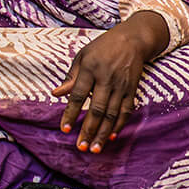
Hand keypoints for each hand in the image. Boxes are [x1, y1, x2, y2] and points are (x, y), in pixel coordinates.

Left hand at [52, 12, 169, 152]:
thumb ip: (70, 77)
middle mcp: (106, 79)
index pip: (78, 95)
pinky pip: (126, 111)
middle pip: (97, 109)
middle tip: (81, 147)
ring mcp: (121, 85)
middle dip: (88, 130)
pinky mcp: (132, 90)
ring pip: (112, 114)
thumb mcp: (82, 56)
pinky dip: (119, 125)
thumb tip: (55, 94)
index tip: (64, 129)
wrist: (132, 40)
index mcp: (90, 69)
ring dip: (103, 133)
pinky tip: (111, 136)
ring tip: (95, 148)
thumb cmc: (102, 47)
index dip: (70, 113)